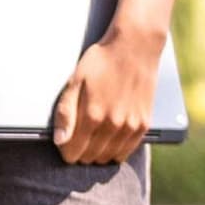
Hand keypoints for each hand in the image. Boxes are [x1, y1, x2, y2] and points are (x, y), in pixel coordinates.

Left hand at [52, 25, 163, 165]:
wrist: (134, 47)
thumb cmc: (101, 61)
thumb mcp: (74, 81)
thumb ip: (65, 113)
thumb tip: (59, 140)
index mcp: (92, 116)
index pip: (74, 152)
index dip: (65, 151)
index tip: (64, 144)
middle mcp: (113, 126)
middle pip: (90, 157)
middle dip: (80, 152)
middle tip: (78, 139)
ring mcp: (131, 126)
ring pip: (109, 157)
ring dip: (98, 153)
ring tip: (93, 139)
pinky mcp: (144, 124)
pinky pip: (128, 151)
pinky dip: (116, 150)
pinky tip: (110, 139)